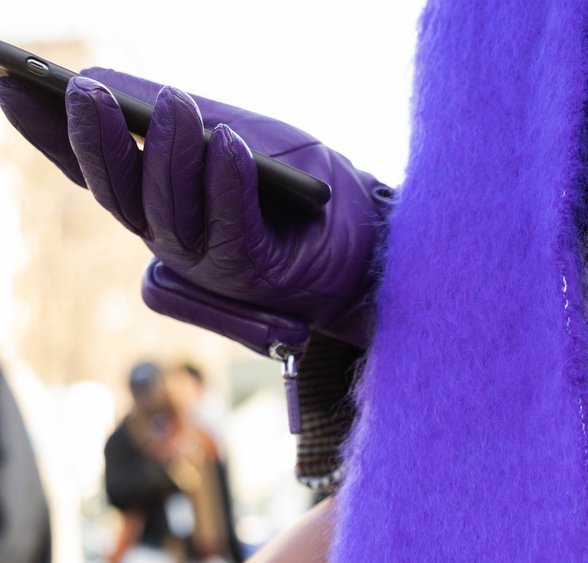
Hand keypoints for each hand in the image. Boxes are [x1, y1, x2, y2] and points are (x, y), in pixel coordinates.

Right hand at [0, 69, 391, 346]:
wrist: (369, 238)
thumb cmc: (300, 187)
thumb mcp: (240, 136)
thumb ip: (186, 123)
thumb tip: (116, 87)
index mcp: (159, 203)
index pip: (94, 171)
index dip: (49, 134)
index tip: (8, 82)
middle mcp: (173, 238)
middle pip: (120, 197)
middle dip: (100, 143)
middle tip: (86, 90)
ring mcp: (210, 263)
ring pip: (169, 215)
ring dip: (170, 155)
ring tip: (175, 104)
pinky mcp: (254, 274)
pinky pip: (232, 228)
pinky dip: (228, 184)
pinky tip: (227, 145)